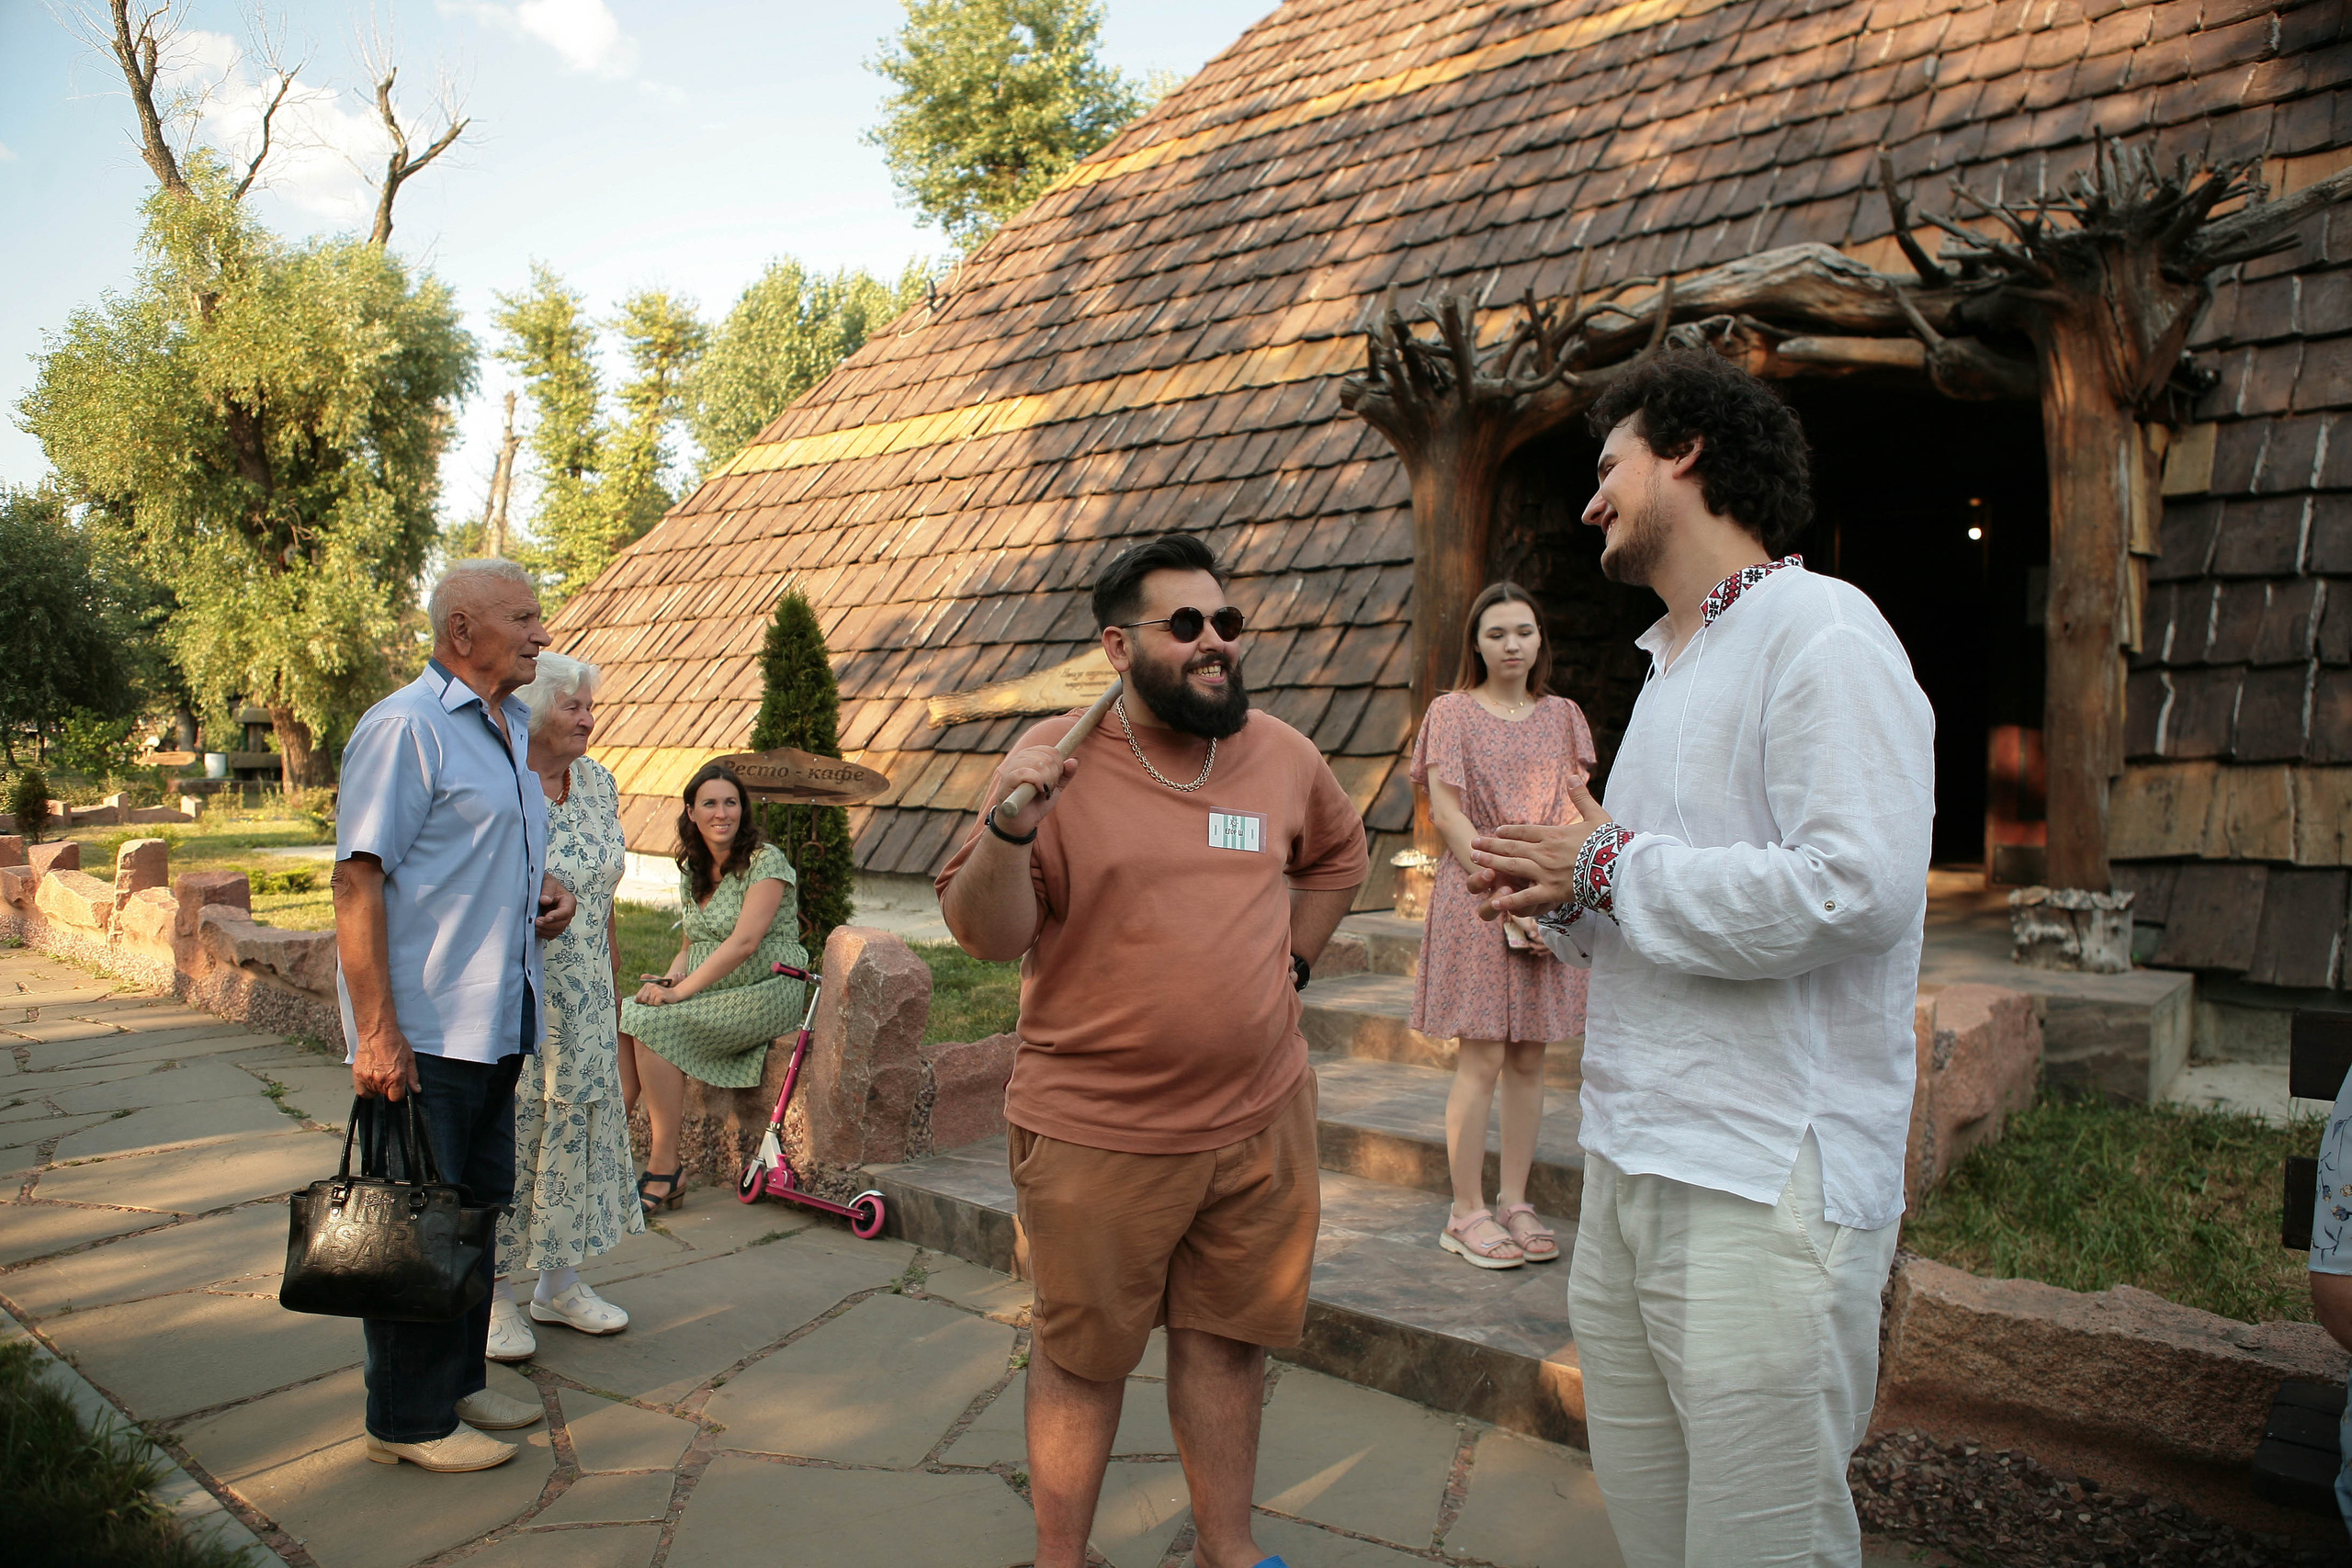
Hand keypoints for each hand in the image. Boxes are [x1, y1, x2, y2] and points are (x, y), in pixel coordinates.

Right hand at [352, 1028, 420, 1100]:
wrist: (378, 1032)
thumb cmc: (394, 1042)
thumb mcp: (410, 1058)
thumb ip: (413, 1077)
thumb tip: (416, 1090)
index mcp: (395, 1077)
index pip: (396, 1097)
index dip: (399, 1093)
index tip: (399, 1086)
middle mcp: (380, 1079)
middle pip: (385, 1094)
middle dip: (389, 1087)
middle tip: (390, 1074)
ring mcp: (368, 1077)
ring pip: (374, 1092)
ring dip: (378, 1086)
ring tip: (381, 1072)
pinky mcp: (358, 1074)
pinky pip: (362, 1091)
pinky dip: (366, 1088)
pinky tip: (371, 1080)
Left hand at [536, 875, 576, 937]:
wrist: (542, 888)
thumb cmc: (547, 884)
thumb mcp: (548, 882)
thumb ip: (547, 890)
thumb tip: (545, 900)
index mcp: (569, 901)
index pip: (566, 912)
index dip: (556, 916)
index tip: (546, 917)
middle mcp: (568, 913)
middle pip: (562, 924)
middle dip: (548, 925)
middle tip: (536, 922)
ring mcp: (562, 921)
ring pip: (556, 931)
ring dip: (545, 930)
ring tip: (533, 926)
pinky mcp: (555, 927)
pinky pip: (551, 935)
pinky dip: (543, 934)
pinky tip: (535, 929)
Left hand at [633, 977, 685, 1005]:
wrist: (675, 993)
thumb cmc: (662, 995)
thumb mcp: (652, 994)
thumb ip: (643, 996)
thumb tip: (634, 1001)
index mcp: (647, 985)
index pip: (638, 997)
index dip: (643, 1001)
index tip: (650, 1000)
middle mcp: (650, 986)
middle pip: (643, 1000)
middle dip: (649, 1002)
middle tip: (656, 999)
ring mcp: (655, 989)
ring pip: (650, 1003)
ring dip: (655, 1003)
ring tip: (660, 999)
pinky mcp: (660, 994)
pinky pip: (656, 1004)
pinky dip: (660, 1004)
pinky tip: (663, 1000)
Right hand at [993, 744, 1077, 838]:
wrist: (1022, 822)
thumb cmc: (1036, 802)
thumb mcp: (1055, 787)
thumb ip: (1065, 774)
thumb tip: (1074, 760)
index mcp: (1031, 755)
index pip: (1052, 751)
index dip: (1059, 766)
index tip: (1055, 780)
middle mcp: (1020, 757)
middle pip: (1048, 757)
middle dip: (1054, 776)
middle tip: (1048, 789)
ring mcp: (1012, 767)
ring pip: (1040, 764)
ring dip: (1048, 781)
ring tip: (1043, 791)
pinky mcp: (1007, 779)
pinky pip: (1027, 773)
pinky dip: (1038, 782)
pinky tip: (1038, 790)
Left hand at [1469, 782, 1612, 919]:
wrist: (1620, 866)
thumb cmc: (1610, 842)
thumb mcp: (1596, 815)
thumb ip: (1581, 797)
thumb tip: (1572, 776)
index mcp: (1554, 834)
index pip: (1525, 831)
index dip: (1509, 832)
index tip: (1496, 832)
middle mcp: (1545, 852)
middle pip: (1512, 847)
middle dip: (1491, 846)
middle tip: (1474, 845)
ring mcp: (1546, 872)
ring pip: (1512, 866)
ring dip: (1492, 863)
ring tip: (1474, 861)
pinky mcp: (1552, 891)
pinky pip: (1527, 896)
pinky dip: (1510, 899)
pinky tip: (1495, 900)